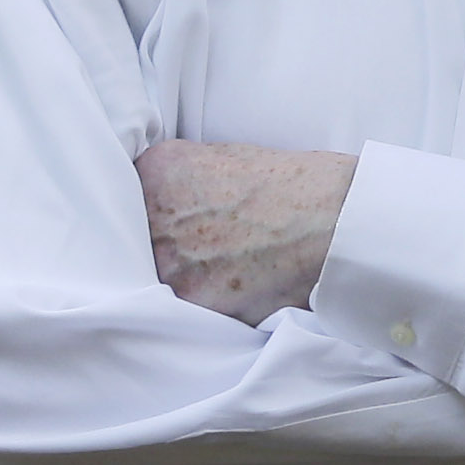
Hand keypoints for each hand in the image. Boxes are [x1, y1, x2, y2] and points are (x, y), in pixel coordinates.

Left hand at [135, 140, 358, 323]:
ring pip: (154, 278)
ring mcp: (169, 258)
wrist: (337, 217)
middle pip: (135, 240)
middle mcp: (153, 212)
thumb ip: (180, 180)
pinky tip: (229, 291)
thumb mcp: (223, 155)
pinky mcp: (192, 299)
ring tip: (218, 270)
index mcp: (158, 169)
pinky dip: (202, 305)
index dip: (148, 216)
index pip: (126, 200)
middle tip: (199, 248)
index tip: (168, 224)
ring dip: (177, 279)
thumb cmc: (296, 183)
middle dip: (160, 246)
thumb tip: (164, 206)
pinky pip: (181, 310)